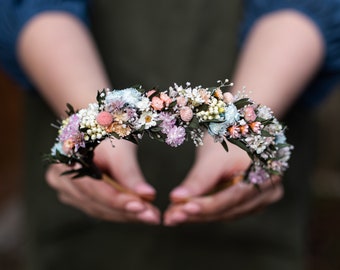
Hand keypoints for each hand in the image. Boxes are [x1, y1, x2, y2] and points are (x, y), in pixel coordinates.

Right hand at [46, 139, 159, 223]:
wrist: (99, 125)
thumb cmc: (109, 131)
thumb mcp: (119, 147)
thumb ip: (130, 172)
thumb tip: (148, 196)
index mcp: (65, 158)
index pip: (92, 187)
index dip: (117, 200)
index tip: (143, 207)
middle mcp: (59, 176)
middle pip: (94, 202)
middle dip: (126, 211)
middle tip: (153, 216)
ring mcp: (66, 188)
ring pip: (98, 209)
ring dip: (125, 215)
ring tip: (151, 215)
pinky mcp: (77, 196)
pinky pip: (99, 208)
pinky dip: (120, 212)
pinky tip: (139, 213)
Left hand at [163, 135, 282, 225]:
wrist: (240, 126)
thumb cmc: (229, 134)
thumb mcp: (213, 154)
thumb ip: (199, 179)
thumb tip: (176, 199)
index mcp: (267, 171)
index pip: (233, 196)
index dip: (207, 205)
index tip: (181, 208)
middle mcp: (270, 188)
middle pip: (230, 209)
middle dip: (198, 213)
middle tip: (171, 216)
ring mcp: (264, 197)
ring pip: (227, 213)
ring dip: (199, 215)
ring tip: (174, 214)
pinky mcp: (252, 201)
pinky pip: (228, 210)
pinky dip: (207, 210)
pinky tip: (187, 210)